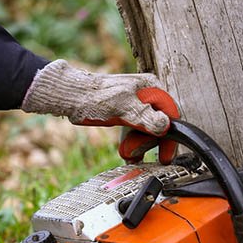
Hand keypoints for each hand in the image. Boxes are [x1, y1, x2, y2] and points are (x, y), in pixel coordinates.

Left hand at [22, 60, 179, 161]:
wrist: (71, 97)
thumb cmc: (94, 97)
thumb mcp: (122, 107)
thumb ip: (145, 116)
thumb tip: (165, 126)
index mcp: (151, 88)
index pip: (171, 114)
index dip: (170, 137)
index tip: (165, 155)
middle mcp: (147, 95)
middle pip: (161, 124)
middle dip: (151, 142)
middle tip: (139, 154)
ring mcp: (137, 105)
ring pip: (149, 130)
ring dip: (141, 145)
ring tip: (129, 154)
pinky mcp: (127, 113)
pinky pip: (137, 131)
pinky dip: (133, 143)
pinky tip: (128, 153)